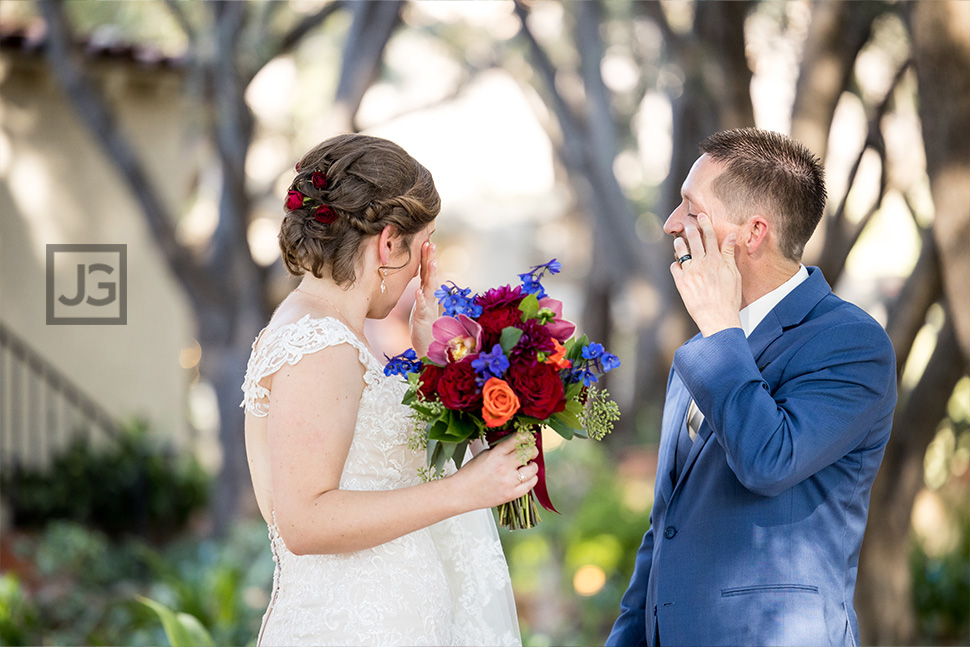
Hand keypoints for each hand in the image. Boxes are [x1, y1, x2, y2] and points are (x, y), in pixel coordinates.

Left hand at [409, 241, 439, 356]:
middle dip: (430, 260)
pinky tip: (418, 291)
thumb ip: (422, 294)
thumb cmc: (425, 329)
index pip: (427, 272)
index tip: (426, 241)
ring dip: (430, 274)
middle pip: (430, 276)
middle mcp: (430, 299)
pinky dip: (421, 299)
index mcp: (428, 294)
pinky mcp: (423, 320)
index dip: (426, 258)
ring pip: (430, 288)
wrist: (429, 349)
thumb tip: (420, 283)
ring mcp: (428, 308)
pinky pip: (422, 308)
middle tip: (430, 243)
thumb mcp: (421, 308)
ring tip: (430, 262)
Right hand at [449, 436, 538, 510]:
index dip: (527, 436)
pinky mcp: (511, 494)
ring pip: (533, 470)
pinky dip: (531, 480)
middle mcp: (504, 467)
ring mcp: (509, 482)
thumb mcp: (484, 454)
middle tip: (531, 452)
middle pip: (530, 453)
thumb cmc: (470, 474)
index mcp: (496, 454)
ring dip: (532, 466)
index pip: (518, 440)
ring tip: (528, 466)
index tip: (528, 437)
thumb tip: (516, 445)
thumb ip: (500, 450)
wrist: (461, 493)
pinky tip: (526, 478)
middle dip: (532, 451)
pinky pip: (530, 485)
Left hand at [670, 213, 742, 336]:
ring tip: (678, 240)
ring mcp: (690, 273)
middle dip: (690, 230)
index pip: (710, 237)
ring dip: (679, 244)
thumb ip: (730, 255)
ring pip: (681, 251)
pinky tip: (677, 264)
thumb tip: (731, 236)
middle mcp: (702, 263)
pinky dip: (675, 264)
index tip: (701, 215)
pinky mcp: (681, 283)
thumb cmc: (729, 298)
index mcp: (716, 260)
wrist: (717, 317)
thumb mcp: (734, 275)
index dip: (705, 224)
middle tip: (687, 224)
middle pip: (694, 241)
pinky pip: (674, 268)